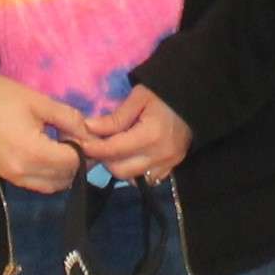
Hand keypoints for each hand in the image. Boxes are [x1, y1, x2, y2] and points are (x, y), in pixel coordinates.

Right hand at [0, 70, 89, 193]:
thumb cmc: (1, 96)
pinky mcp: (4, 176)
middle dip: (78, 162)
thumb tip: (90, 133)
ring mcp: (12, 178)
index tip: (86, 134)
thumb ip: (69, 118)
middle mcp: (23, 173)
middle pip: (65, 179)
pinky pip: (35, 184)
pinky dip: (48, 176)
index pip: (73, 163)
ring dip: (64, 172)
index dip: (85, 150)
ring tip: (64, 147)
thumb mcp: (40, 102)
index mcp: (33, 153)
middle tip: (78, 139)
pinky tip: (48, 155)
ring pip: (51, 186)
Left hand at [78, 85, 192, 183]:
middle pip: (120, 170)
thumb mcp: (138, 98)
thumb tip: (89, 128)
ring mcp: (168, 164)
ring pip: (132, 177)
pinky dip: (135, 171)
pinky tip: (131, 156)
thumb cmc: (163, 95)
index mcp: (150, 135)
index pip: (114, 150)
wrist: (193, 100)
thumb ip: (115, 117)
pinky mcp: (172, 167)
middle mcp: (159, 155)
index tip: (81, 144)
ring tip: (113, 151)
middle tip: (97, 147)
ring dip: (119, 166)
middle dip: (105, 160)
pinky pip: (147, 179)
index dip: (94, 149)